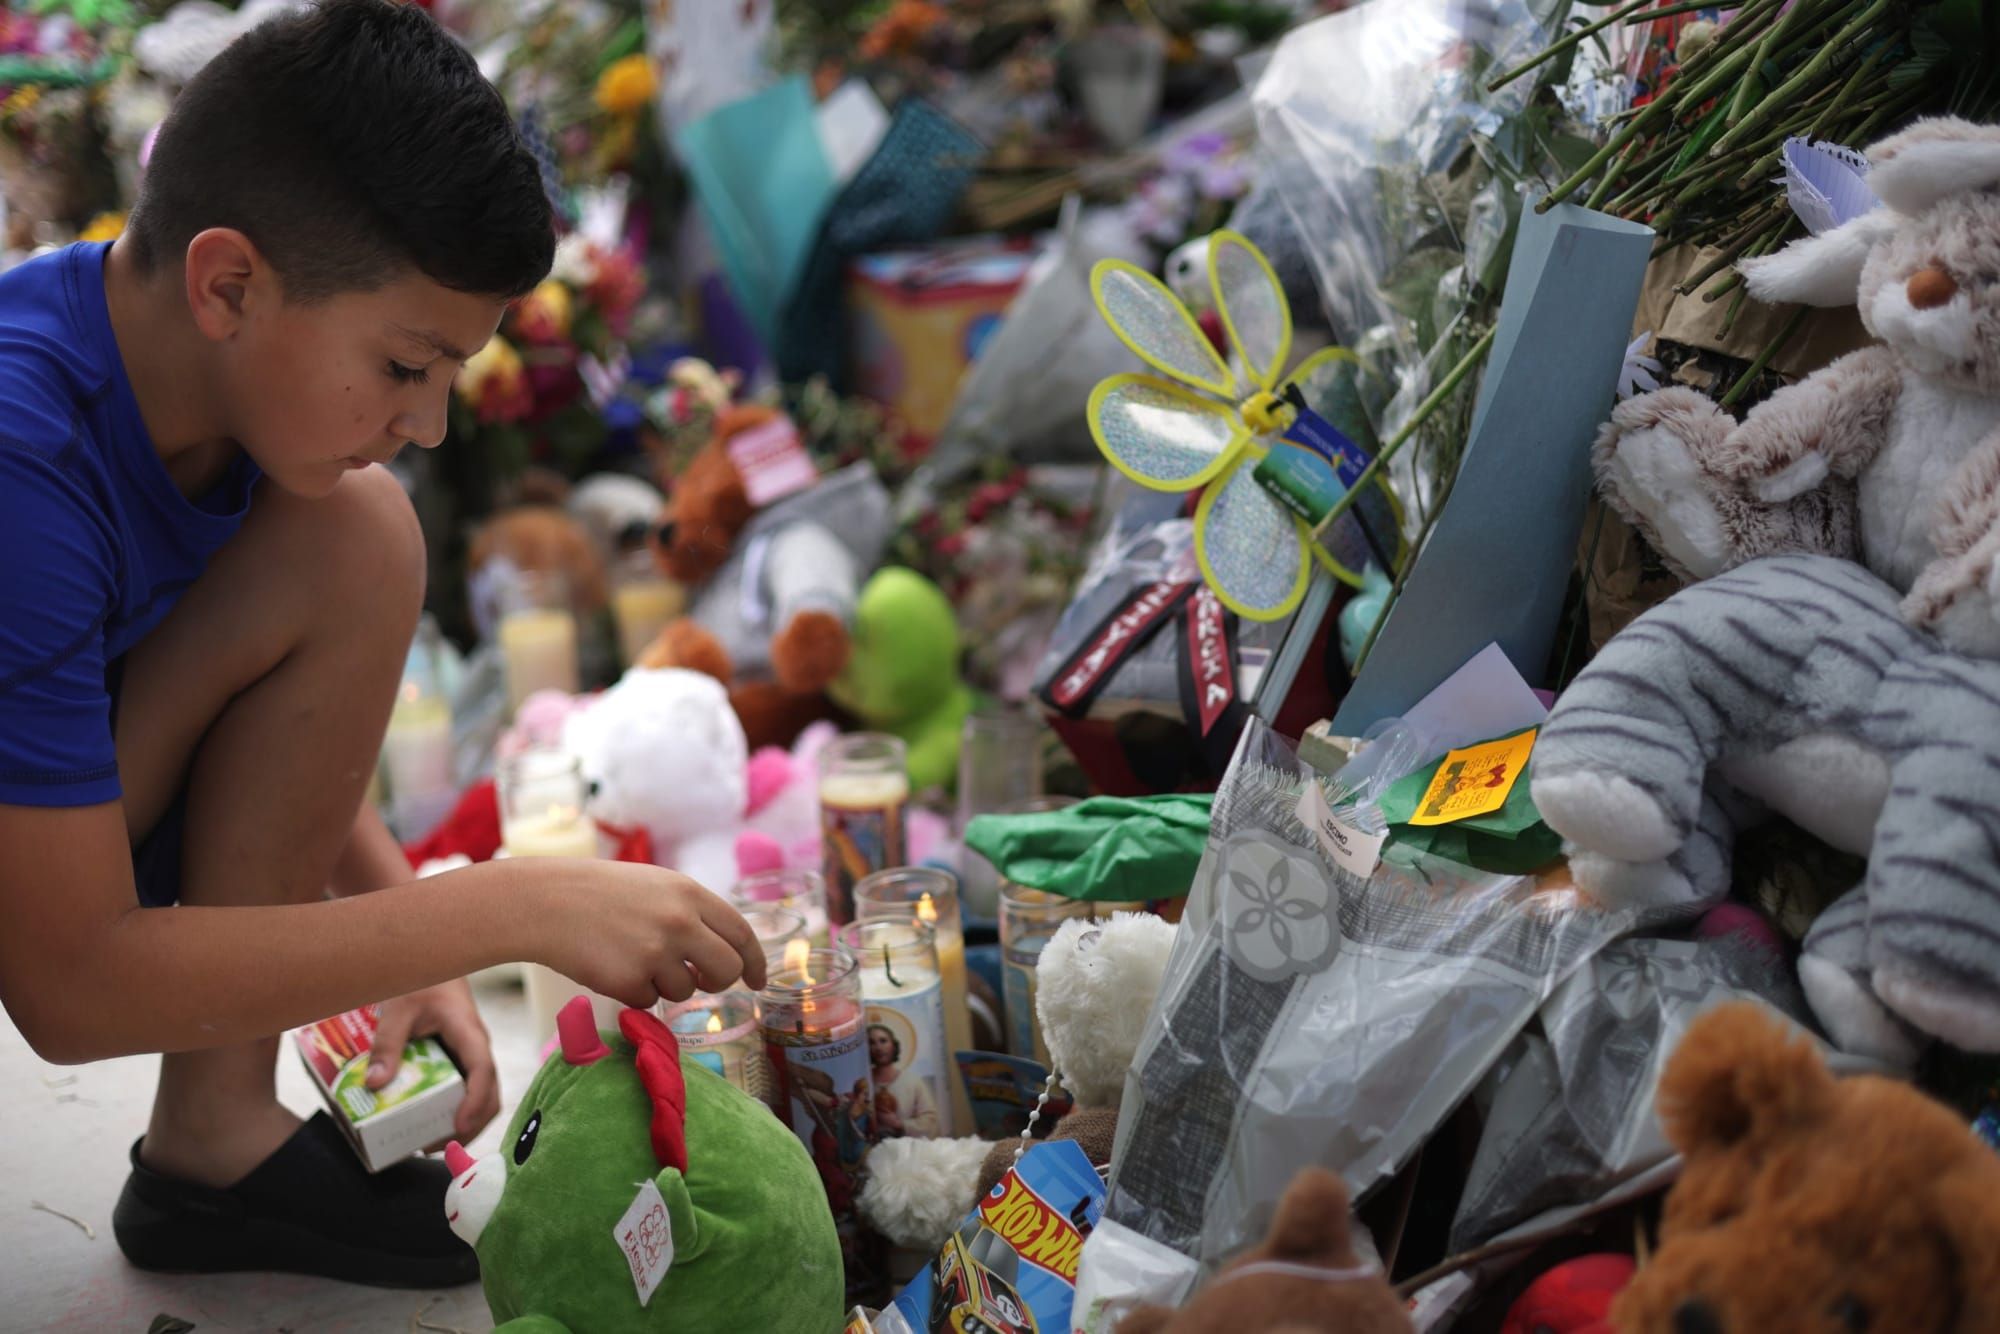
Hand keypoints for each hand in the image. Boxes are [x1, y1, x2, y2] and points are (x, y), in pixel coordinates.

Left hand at [367, 977, 499, 1142]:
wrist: (436, 963)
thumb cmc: (421, 981)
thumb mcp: (398, 1010)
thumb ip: (387, 1044)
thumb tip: (375, 1085)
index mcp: (469, 1033)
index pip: (483, 1071)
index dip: (474, 1101)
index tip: (457, 1126)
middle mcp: (477, 1049)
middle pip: (490, 1095)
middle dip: (470, 1126)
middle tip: (436, 1146)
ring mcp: (472, 1057)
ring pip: (484, 1097)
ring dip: (465, 1124)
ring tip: (432, 1143)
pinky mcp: (462, 1061)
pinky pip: (469, 1091)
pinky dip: (456, 1112)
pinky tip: (431, 1123)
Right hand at [534, 862, 764, 1008]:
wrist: (547, 902)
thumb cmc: (601, 893)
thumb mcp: (656, 886)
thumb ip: (693, 913)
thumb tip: (726, 953)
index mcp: (690, 893)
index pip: (740, 933)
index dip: (754, 960)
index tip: (758, 980)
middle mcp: (680, 922)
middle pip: (726, 970)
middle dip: (720, 982)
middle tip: (703, 981)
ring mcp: (655, 952)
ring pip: (685, 991)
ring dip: (666, 984)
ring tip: (632, 956)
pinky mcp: (629, 980)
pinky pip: (649, 1001)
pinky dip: (634, 992)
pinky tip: (612, 966)